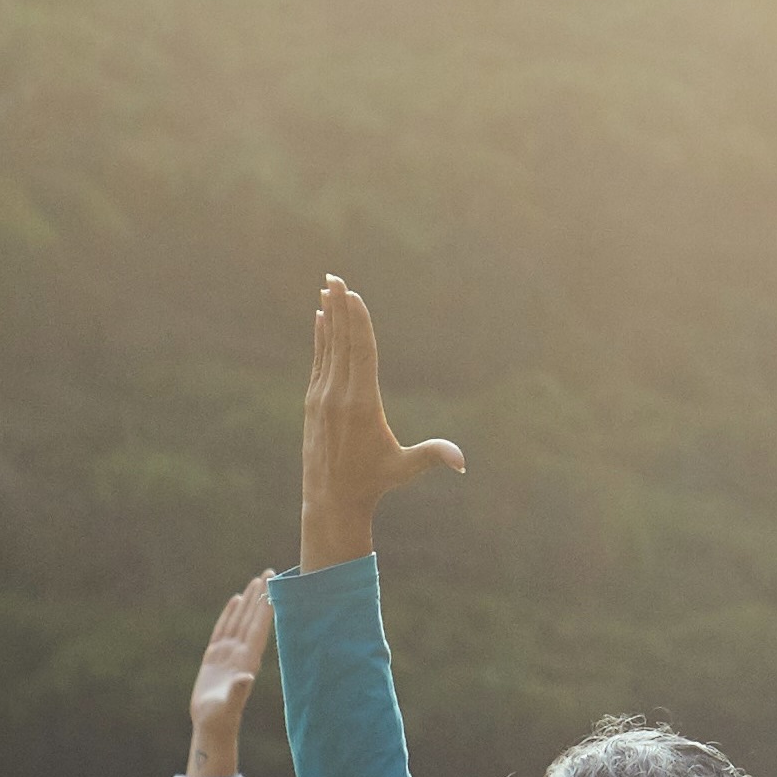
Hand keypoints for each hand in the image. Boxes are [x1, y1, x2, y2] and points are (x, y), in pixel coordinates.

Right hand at [185, 575, 274, 776]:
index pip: (259, 627)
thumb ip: (238, 690)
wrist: (212, 724)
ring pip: (239, 619)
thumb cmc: (221, 717)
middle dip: (261, 595)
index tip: (275, 586)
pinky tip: (235, 601)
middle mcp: (241, 652)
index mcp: (248, 660)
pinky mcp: (216, 656)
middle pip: (252, 617)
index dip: (266, 606)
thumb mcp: (229, 703)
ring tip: (255, 580)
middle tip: (269, 571)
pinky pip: (223, 629)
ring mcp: (229, 653)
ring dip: (248, 600)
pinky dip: (229, 614)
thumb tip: (246, 676)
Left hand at [299, 276, 465, 572]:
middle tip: (334, 276)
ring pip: (326, 347)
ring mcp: (322, 397)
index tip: (351, 294)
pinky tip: (320, 318)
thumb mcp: (404, 468)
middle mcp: (337, 395)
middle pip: (340, 342)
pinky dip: (320, 338)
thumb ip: (433, 456)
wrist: (330, 499)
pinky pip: (318, 360)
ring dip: (328, 316)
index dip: (357, 322)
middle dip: (338, 308)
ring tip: (326, 288)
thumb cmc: (373, 482)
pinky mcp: (313, 402)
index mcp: (361, 405)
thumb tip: (463, 461)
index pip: (360, 353)